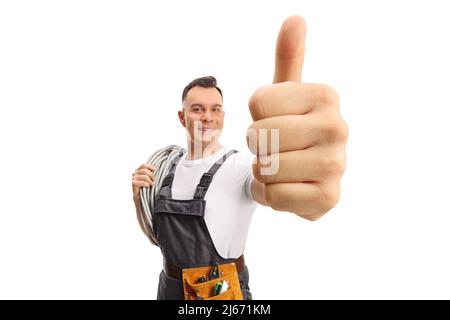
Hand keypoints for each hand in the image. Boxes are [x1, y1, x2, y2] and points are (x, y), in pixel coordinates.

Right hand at [132, 164, 155, 200]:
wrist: (140, 197)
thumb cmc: (145, 187)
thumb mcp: (148, 179)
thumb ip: (149, 174)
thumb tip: (155, 170)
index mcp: (138, 171)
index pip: (144, 165)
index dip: (150, 167)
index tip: (155, 170)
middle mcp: (135, 173)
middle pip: (145, 170)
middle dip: (151, 175)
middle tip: (154, 180)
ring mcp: (134, 178)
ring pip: (144, 177)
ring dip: (150, 181)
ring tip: (152, 184)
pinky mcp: (133, 184)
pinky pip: (141, 182)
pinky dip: (146, 184)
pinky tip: (148, 186)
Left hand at [247, 16, 347, 219]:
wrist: (304, 173)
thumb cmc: (290, 127)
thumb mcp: (286, 93)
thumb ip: (288, 59)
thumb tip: (294, 20)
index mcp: (326, 96)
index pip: (257, 104)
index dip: (256, 116)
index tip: (275, 120)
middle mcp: (338, 127)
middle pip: (259, 135)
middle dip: (257, 145)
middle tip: (275, 147)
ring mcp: (336, 165)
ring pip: (265, 167)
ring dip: (261, 172)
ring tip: (281, 168)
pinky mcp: (328, 197)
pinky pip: (273, 196)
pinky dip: (267, 195)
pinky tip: (285, 188)